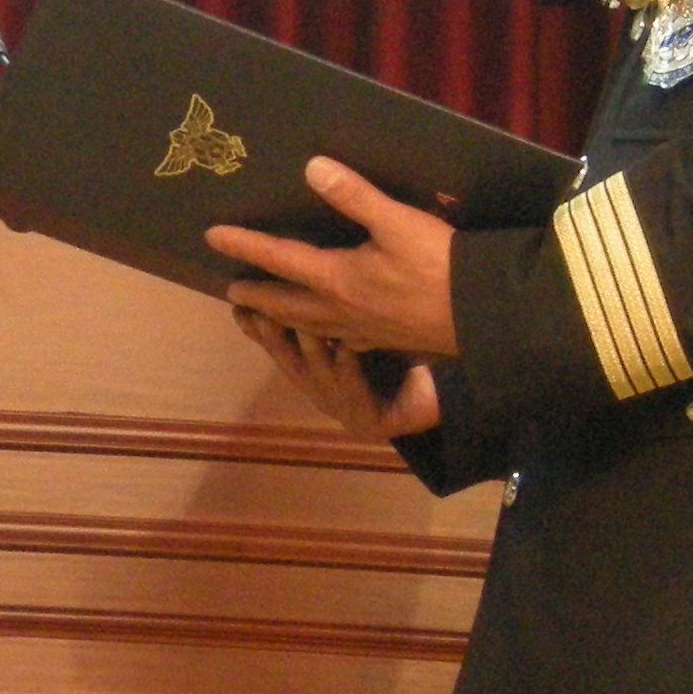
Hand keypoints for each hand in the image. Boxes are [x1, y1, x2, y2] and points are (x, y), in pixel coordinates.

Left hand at [209, 157, 461, 361]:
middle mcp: (340, 309)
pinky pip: (338, 340)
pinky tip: (328, 333)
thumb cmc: (439, 264)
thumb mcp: (397, 221)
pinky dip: (321, 335)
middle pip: (286, 303)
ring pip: (309, 326)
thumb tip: (312, 167)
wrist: (481, 314)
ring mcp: (361, 329)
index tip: (212, 236)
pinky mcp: (383, 339)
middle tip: (231, 292)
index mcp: (337, 278)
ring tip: (266, 316)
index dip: (244, 244)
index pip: (279, 258)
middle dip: (256, 296)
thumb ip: (354, 195)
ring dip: (282, 319)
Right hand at [235, 307, 442, 441]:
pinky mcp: (373, 424)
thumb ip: (334, 308)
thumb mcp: (362, 328)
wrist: (454, 388)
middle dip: (272, 339)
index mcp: (325, 371)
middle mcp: (331, 393)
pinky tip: (345, 349)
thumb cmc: (412, 356)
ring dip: (309, 352)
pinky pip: (356, 396)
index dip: (260, 329)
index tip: (238, 305)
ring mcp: (349, 411)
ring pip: (320, 380)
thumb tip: (309, 269)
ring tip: (300, 326)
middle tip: (253, 312)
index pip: (285, 347)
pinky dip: (349, 372)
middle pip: (292, 364)